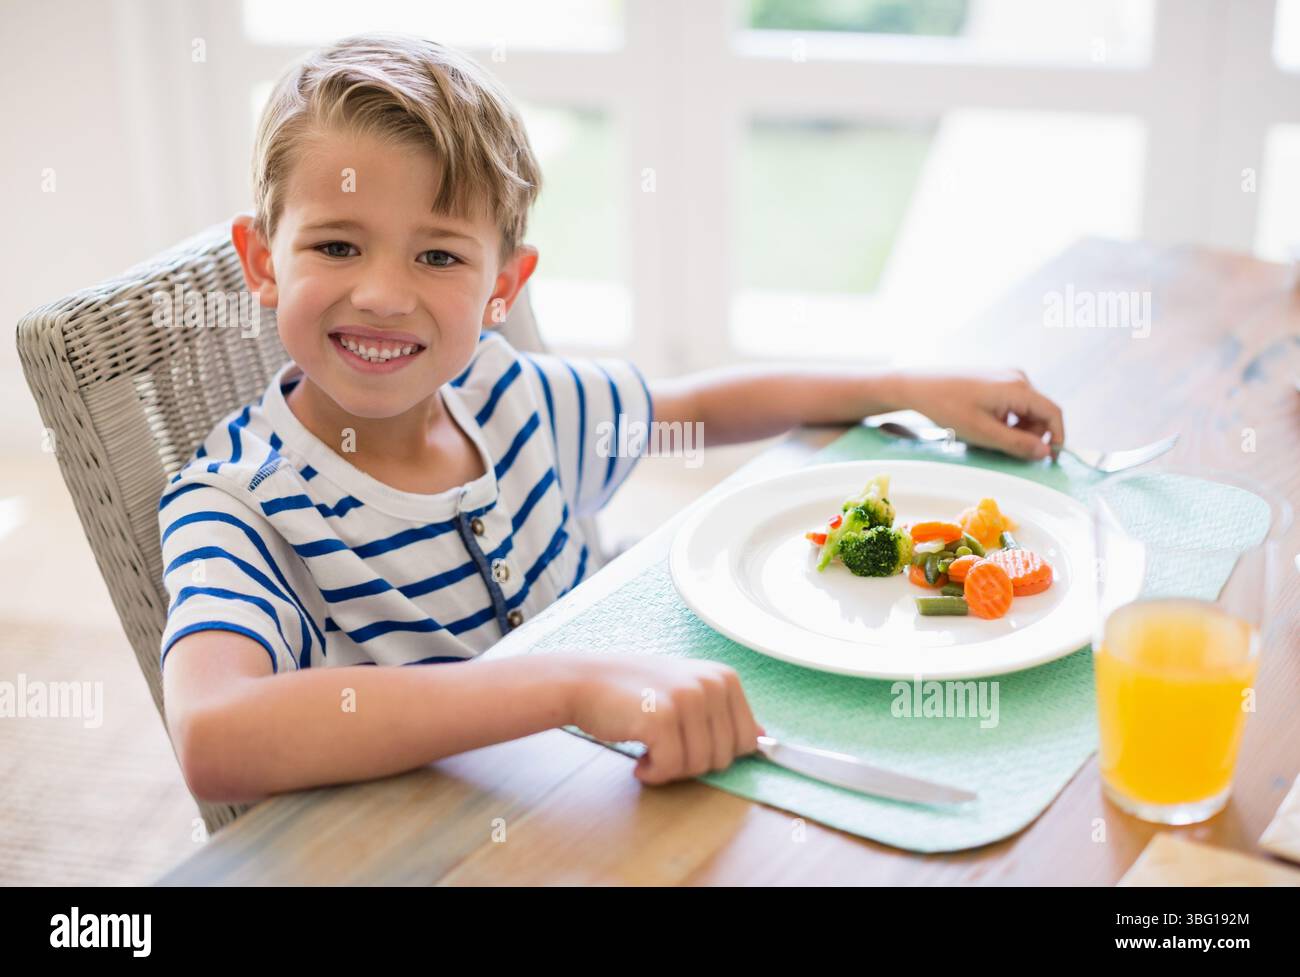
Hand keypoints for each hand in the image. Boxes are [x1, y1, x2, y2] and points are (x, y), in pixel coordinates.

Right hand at [568, 654, 765, 784]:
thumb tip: (763, 737)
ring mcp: (688, 699)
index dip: (715, 752)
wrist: (584, 681)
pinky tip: (639, 758)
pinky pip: (670, 768)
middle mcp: (711, 684)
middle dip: (692, 763)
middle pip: (724, 758)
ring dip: (670, 769)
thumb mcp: (688, 690)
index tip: (687, 741)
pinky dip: (652, 773)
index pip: (748, 741)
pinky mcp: (662, 718)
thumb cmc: (635, 691)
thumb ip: (724, 712)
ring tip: (650, 747)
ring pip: (699, 766)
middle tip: (664, 745)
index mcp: (724, 677)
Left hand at [896, 368, 1065, 460]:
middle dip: (1032, 435)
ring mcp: (1006, 377)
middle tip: (1009, 450)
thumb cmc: (948, 408)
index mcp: (1018, 388)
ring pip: (1026, 410)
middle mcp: (1017, 378)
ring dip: (1018, 429)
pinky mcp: (996, 380)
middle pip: (1040, 412)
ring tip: (992, 438)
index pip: (1053, 413)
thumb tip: (1045, 452)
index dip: (1057, 437)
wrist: (919, 387)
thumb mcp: (984, 433)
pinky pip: (1013, 404)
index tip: (1050, 458)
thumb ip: (1017, 444)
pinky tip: (986, 426)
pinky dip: (1007, 420)